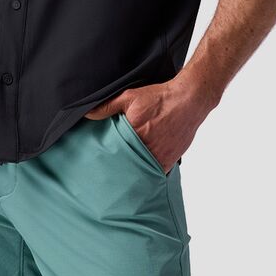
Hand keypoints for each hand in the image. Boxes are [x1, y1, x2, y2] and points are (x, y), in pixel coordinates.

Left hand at [83, 80, 206, 173]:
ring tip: (120, 179)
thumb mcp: (130, 96)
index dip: (104, 159)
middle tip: (105, 176)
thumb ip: (108, 106)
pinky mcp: (167, 162)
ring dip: (130, 172)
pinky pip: (152, 174)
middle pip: (124, 164)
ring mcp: (157, 157)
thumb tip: (87, 113)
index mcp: (132, 133)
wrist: (187, 100)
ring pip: (138, 172)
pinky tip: (138, 175)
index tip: (96, 165)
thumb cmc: (159, 97)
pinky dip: (145, 174)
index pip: (112, 153)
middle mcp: (144, 148)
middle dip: (116, 168)